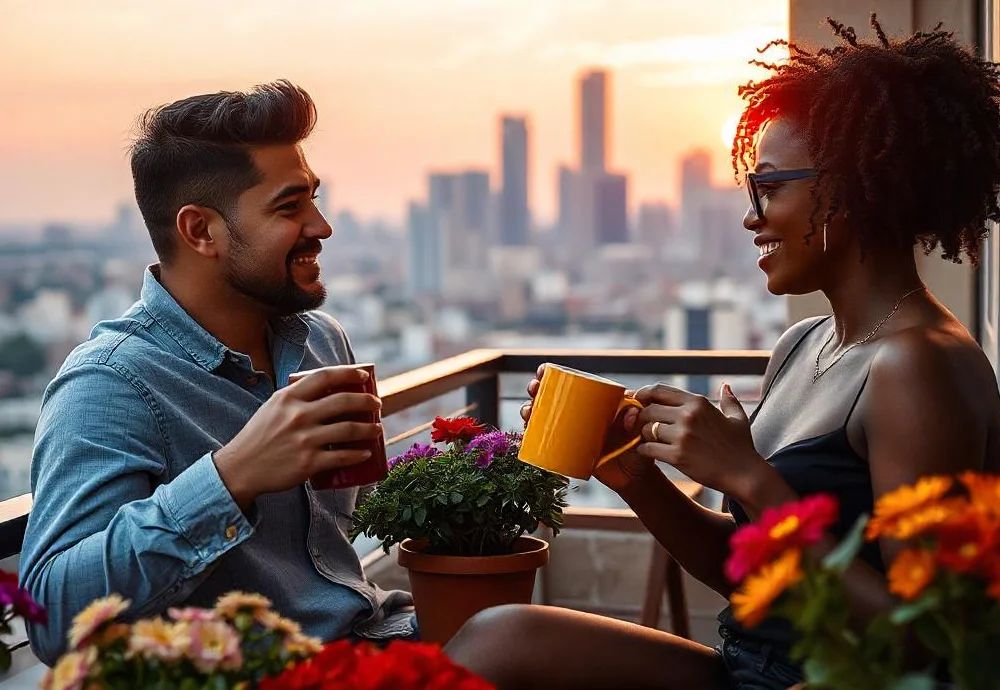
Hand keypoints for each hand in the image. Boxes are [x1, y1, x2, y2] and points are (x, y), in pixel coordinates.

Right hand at [214, 366, 382, 509]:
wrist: (241, 468)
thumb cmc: (259, 436)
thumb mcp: (273, 407)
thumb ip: (296, 397)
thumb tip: (328, 389)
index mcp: (288, 397)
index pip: (325, 377)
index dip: (349, 374)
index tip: (365, 377)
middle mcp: (298, 415)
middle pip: (343, 401)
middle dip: (367, 401)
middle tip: (377, 404)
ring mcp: (304, 439)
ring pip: (349, 429)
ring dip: (369, 429)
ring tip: (377, 429)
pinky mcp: (309, 462)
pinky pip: (342, 456)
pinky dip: (358, 455)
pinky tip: (366, 453)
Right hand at [520, 364, 647, 492]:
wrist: (634, 477)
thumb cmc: (638, 448)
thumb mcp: (640, 430)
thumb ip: (637, 420)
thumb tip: (629, 414)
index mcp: (592, 405)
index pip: (568, 385)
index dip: (551, 376)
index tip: (542, 371)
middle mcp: (578, 417)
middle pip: (550, 400)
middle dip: (535, 392)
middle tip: (533, 390)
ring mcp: (570, 435)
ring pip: (542, 420)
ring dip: (529, 412)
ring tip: (527, 412)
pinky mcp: (566, 453)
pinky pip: (543, 445)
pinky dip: (530, 439)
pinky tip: (523, 435)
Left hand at [632, 382, 764, 499]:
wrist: (745, 475)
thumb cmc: (741, 448)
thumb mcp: (738, 418)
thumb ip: (729, 400)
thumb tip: (725, 386)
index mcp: (698, 402)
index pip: (660, 390)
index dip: (643, 394)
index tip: (636, 400)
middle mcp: (688, 415)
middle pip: (648, 409)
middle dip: (642, 418)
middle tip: (641, 426)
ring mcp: (682, 435)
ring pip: (645, 429)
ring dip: (643, 435)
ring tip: (648, 440)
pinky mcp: (677, 455)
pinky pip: (647, 448)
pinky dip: (644, 450)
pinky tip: (648, 452)